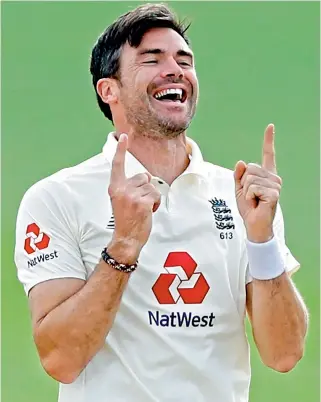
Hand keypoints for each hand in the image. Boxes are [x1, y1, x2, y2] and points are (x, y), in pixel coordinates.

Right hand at [107, 134, 160, 262]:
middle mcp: (122, 189)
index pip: (117, 165)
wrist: (126, 238)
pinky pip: (156, 195)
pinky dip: (156, 203)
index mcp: (114, 187)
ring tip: (142, 209)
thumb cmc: (126, 219)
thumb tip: (147, 177)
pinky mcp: (143, 202)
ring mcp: (132, 196)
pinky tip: (148, 212)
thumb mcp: (121, 200)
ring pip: (152, 186)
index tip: (123, 136)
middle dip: (146, 188)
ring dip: (151, 197)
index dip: (121, 150)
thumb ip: (129, 186)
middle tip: (138, 204)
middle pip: (143, 176)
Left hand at [234, 124, 281, 242]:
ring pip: (249, 178)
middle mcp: (273, 177)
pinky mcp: (273, 193)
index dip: (268, 140)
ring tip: (253, 200)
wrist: (254, 224)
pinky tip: (256, 203)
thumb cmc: (249, 208)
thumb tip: (241, 161)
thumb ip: (239, 175)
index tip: (270, 126)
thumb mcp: (239, 189)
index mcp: (266, 175)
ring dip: (246, 191)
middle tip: (250, 196)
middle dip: (244, 183)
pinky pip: (252, 188)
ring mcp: (275, 185)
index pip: (268, 154)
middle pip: (250, 168)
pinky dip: (249, 197)